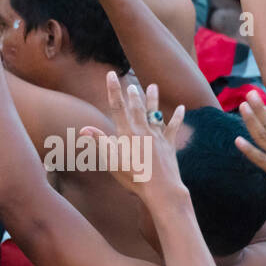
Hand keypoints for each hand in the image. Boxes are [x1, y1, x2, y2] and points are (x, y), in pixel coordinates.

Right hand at [79, 72, 185, 200]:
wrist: (161, 189)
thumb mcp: (113, 162)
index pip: (117, 107)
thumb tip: (84, 129)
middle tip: (131, 84)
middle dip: (133, 95)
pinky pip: (173, 128)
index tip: (110, 75)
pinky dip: (177, 117)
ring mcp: (157, 137)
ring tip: (153, 86)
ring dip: (153, 100)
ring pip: (154, 113)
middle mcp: (143, 131)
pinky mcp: (169, 145)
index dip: (113, 90)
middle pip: (137, 108)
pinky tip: (181, 107)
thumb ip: (101, 142)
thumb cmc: (134, 178)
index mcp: (127, 133)